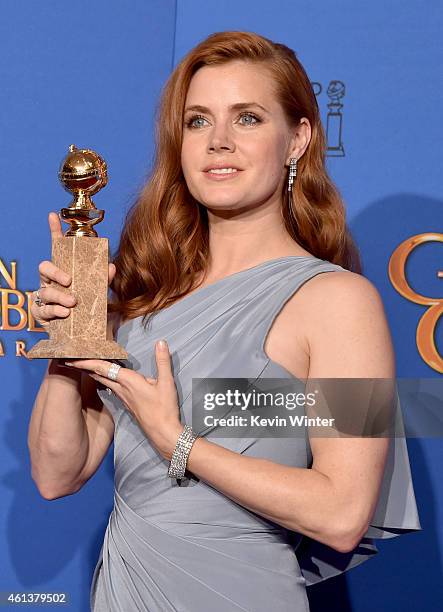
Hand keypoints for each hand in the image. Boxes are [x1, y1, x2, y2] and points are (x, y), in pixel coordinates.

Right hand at [31, 212, 115, 328]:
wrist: (88, 336)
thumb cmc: (91, 310)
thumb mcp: (100, 293)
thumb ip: (104, 280)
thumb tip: (111, 266)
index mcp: (65, 272)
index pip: (58, 249)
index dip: (54, 231)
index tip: (53, 215)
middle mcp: (51, 282)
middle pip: (45, 268)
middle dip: (56, 272)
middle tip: (69, 280)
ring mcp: (45, 297)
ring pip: (45, 290)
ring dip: (59, 295)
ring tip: (72, 302)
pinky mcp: (42, 313)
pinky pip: (44, 309)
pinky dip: (55, 310)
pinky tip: (65, 313)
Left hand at [63, 339, 183, 460]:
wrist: (162, 434)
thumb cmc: (164, 410)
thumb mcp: (166, 383)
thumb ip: (163, 361)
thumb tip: (160, 342)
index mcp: (127, 382)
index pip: (101, 367)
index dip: (85, 361)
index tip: (71, 355)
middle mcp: (121, 389)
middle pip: (98, 373)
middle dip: (84, 364)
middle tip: (72, 354)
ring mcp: (122, 397)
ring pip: (103, 380)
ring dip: (92, 371)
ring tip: (84, 361)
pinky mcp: (126, 403)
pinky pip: (110, 387)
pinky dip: (103, 378)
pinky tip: (104, 376)